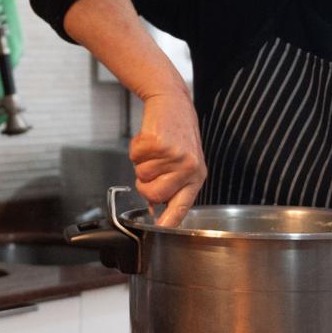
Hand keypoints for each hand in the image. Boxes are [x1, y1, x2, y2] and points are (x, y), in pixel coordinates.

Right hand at [129, 92, 204, 227]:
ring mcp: (174, 155)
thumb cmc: (176, 133)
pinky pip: (135, 156)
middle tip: (150, 167)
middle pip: (153, 194)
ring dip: (141, 162)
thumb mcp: (182, 162)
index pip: (182, 206)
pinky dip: (136, 147)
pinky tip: (149, 138)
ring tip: (154, 148)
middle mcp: (188, 168)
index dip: (169, 220)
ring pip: (141, 174)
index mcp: (196, 176)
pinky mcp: (159, 142)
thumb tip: (154, 208)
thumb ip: (172, 185)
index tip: (160, 230)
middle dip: (143, 184)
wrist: (171, 102)